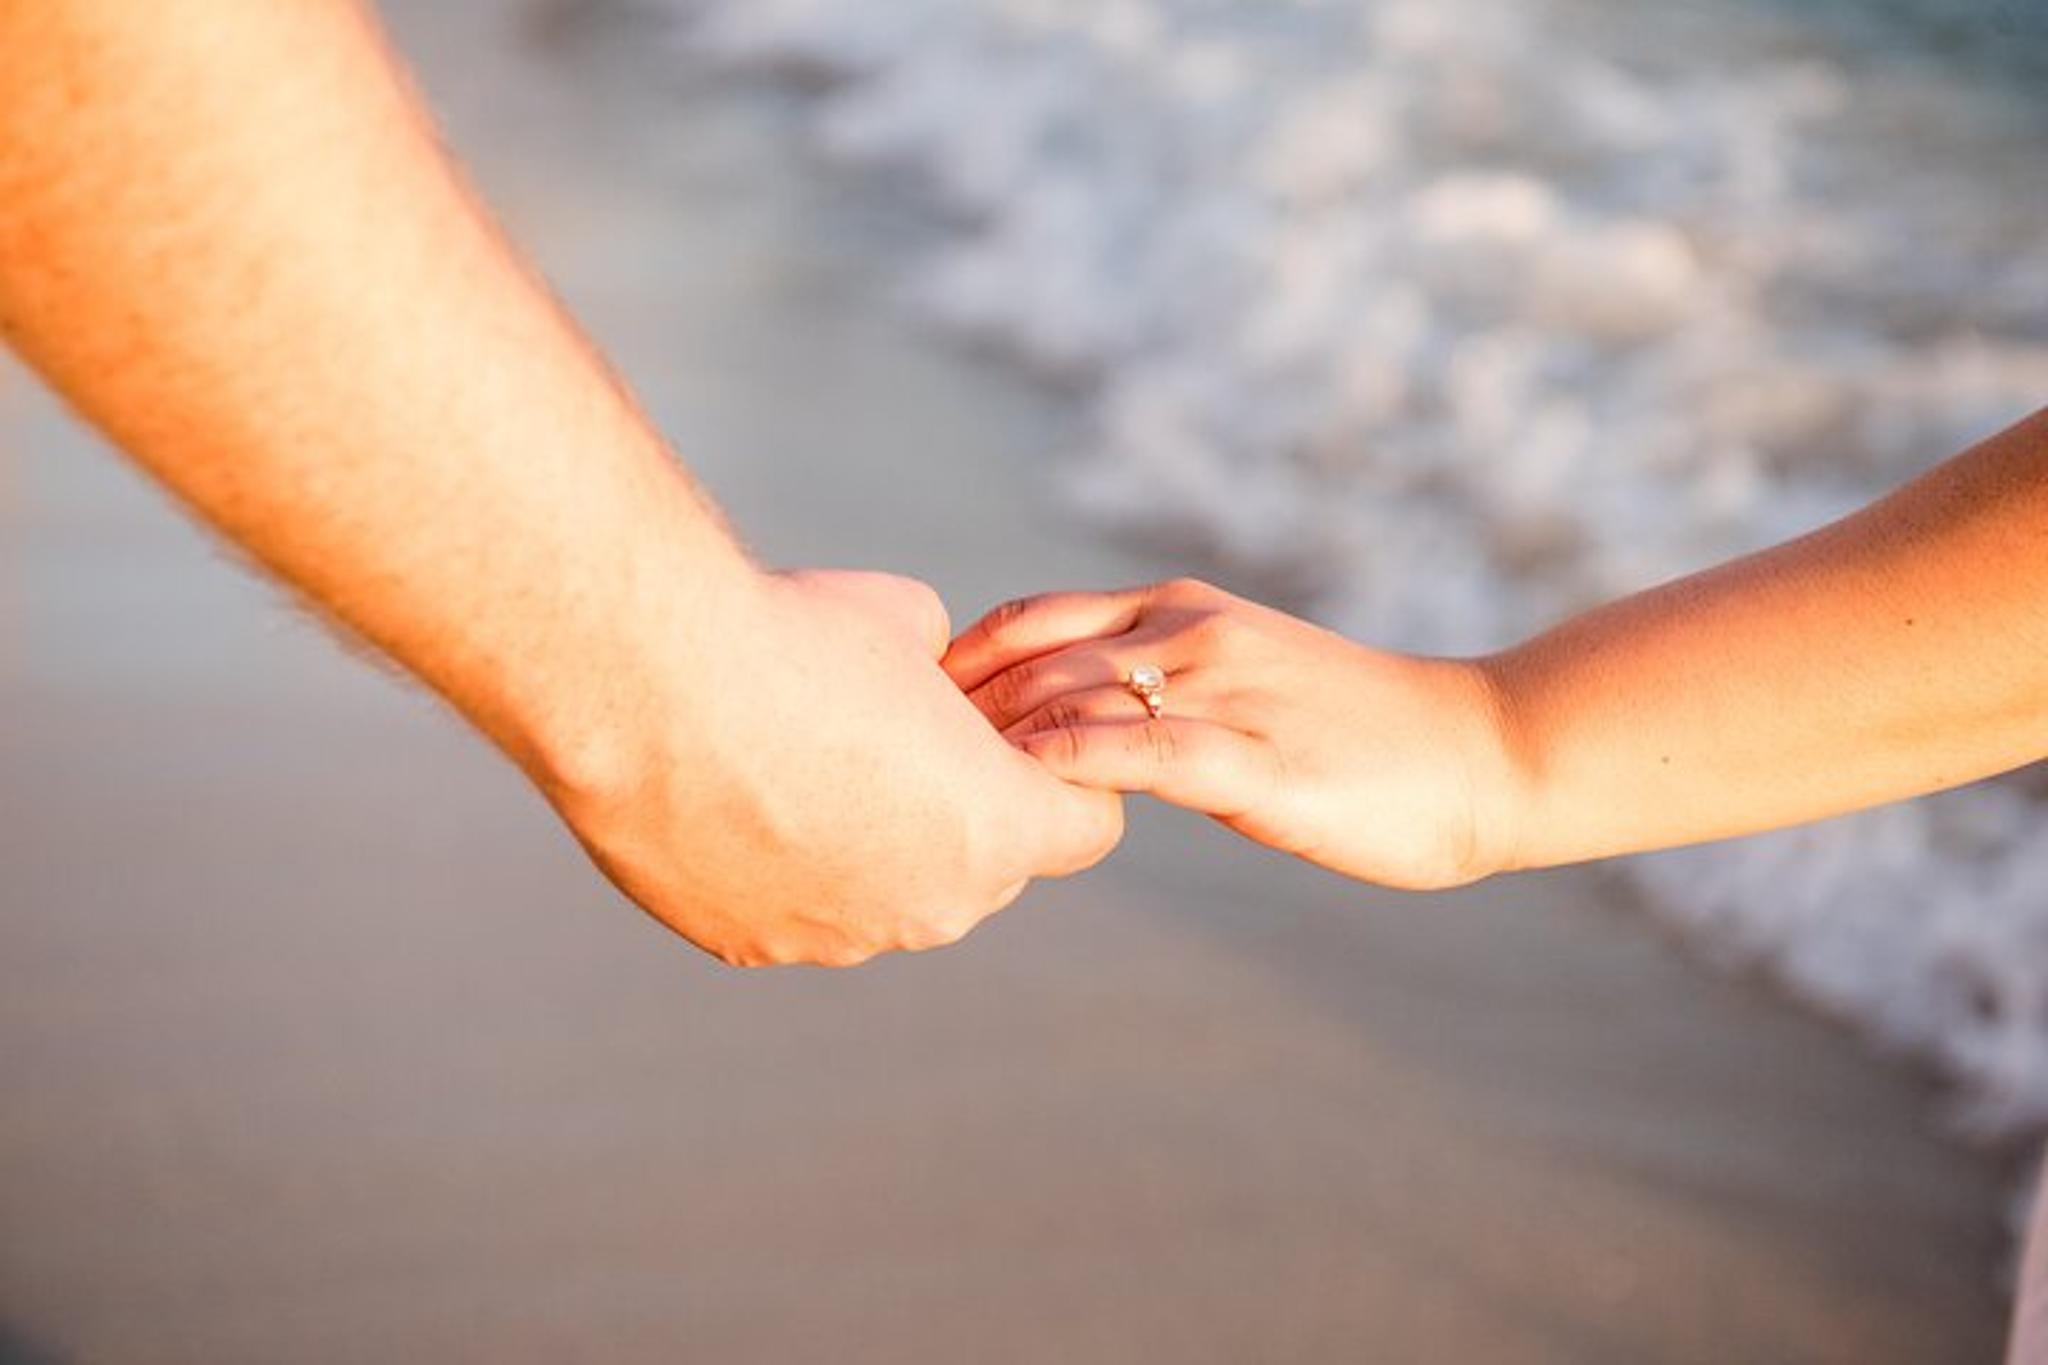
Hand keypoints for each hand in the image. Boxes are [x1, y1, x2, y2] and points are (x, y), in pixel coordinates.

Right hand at [545, 568, 1124, 966]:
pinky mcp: (750, 947)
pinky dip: (783, 865)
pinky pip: (798, 910)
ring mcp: (838, 939)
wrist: (645, 683)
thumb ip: (949, 672)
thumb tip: (933, 677)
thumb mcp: (908, 620)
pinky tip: (732, 794)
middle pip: (985, 866)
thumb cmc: (791, 635)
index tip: (1009, 733)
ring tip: (796, 755)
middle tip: (895, 734)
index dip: (1059, 774)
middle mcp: (931, 907)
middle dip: (962, 808)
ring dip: (868, 843)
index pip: (1088, 826)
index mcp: (998, 829)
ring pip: (887, 895)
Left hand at [944, 579, 1522, 890]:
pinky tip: (1024, 783)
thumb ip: (1157, 688)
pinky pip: (1144, 750)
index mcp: (1181, 608)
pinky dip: (1073, 760)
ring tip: (926, 778)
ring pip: (1075, 695)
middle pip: (1033, 658)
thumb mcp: (1240, 685)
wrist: (1477, 751)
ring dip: (991, 735)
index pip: (1034, 622)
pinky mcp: (1256, 759)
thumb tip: (1070, 725)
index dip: (958, 664)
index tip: (901, 715)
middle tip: (884, 758)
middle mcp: (1191, 632)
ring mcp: (1224, 689)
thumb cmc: (1357, 731)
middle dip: (952, 710)